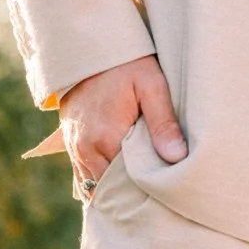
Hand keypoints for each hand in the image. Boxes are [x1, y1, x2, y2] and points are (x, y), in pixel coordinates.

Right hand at [59, 54, 186, 199]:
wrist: (90, 52)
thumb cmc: (126, 66)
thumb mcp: (152, 87)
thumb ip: (164, 123)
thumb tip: (176, 157)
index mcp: (106, 139)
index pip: (127, 182)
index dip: (147, 189)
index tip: (168, 191)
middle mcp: (86, 150)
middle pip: (109, 188)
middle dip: (132, 193)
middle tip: (159, 197)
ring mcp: (75, 150)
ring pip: (94, 186)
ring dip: (116, 190)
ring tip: (142, 193)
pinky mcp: (72, 146)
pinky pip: (82, 177)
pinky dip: (100, 184)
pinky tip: (120, 187)